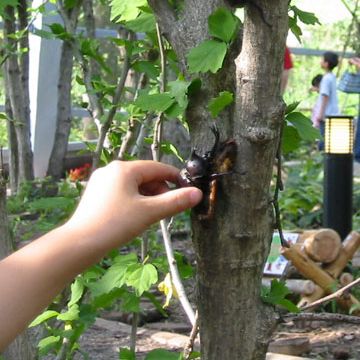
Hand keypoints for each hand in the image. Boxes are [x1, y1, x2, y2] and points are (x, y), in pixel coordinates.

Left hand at [66, 160, 202, 250]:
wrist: (79, 243)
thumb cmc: (116, 224)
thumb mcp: (149, 212)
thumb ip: (175, 201)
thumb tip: (198, 193)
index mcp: (124, 169)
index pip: (158, 168)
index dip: (175, 177)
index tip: (187, 189)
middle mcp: (112, 170)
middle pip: (145, 176)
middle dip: (160, 190)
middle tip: (168, 209)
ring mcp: (102, 181)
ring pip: (134, 185)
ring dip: (148, 197)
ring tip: (153, 215)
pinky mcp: (96, 194)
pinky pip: (123, 192)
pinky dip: (135, 200)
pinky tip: (136, 215)